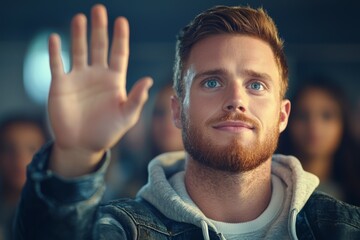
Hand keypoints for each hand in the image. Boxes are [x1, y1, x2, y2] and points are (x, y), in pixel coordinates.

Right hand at [48, 4, 151, 176]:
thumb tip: (148, 80)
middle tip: (100, 10)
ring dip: (78, 35)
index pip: (119, 54)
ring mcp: (78, 79)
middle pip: (99, 46)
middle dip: (100, 29)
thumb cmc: (107, 133)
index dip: (120, 38)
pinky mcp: (61, 85)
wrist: (83, 146)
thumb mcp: (127, 117)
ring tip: (80, 18)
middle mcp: (97, 75)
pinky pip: (57, 64)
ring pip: (79, 51)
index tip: (122, 21)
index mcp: (114, 81)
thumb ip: (136, 98)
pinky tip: (55, 38)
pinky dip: (55, 52)